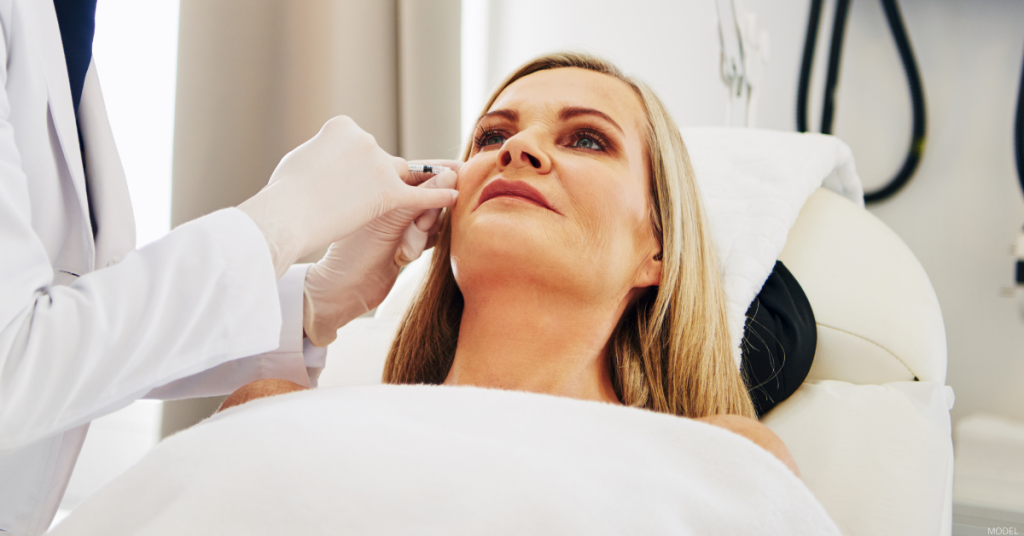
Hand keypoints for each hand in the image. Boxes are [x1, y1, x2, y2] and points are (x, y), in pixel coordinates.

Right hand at [238, 117, 458, 277]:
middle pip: (384, 161)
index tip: (349, 179)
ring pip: (402, 178)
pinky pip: (420, 196)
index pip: (360, 145)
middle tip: (389, 187)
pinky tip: (454, 196)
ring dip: (412, 187)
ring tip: (427, 188)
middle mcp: (364, 140)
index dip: (357, 166)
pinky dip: (439, 196)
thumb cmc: (285, 194)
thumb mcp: (301, 162)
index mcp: (341, 126)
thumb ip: (324, 155)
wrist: (286, 215)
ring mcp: (379, 165)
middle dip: (383, 179)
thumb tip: (326, 155)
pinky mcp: (389, 192)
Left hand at [302, 162, 458, 345]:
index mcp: (380, 186)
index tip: (463, 175)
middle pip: (430, 196)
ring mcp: (399, 223)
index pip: (418, 171)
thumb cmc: (357, 253)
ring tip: (403, 247)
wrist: (345, 291)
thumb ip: (422, 198)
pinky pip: (431, 236)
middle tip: (417, 226)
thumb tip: (451, 176)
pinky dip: (424, 244)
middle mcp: (391, 202)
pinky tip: (405, 255)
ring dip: (423, 233)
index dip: (441, 174)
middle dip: (427, 213)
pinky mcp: (406, 242)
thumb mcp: (391, 222)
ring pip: (432, 218)